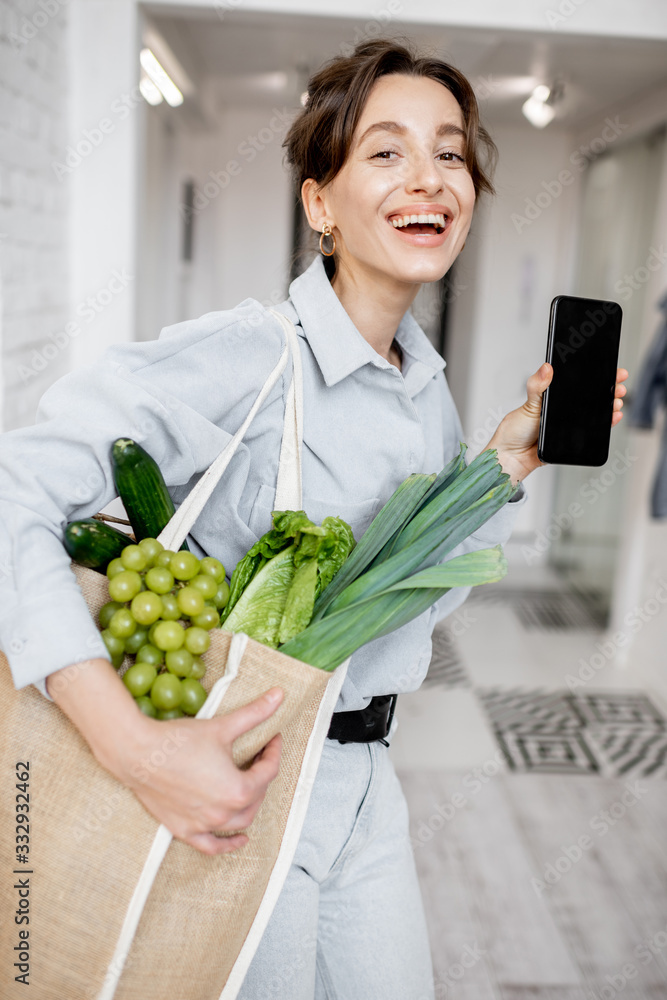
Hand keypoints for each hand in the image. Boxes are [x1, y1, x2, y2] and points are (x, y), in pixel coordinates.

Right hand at [116, 691, 283, 855]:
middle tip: (258, 756)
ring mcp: (204, 825)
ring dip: (250, 804)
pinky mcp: (184, 830)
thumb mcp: (222, 726)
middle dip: (262, 775)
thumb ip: (255, 713)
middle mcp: (224, 813)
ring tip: (251, 786)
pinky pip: (212, 846)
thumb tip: (280, 694)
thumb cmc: (179, 740)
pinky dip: (228, 844)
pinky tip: (240, 839)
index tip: (272, 738)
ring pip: (239, 822)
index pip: (268, 772)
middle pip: (256, 797)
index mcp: (238, 789)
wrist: (138, 753)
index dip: (273, 752)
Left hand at [484, 364, 629, 484]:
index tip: (609, 369)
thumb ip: (537, 387)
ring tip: (616, 401)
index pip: (577, 383)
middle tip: (617, 385)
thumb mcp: (527, 405)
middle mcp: (562, 409)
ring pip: (594, 413)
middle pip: (590, 397)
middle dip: (607, 389)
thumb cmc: (514, 431)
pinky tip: (612, 417)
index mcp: (552, 397)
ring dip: (609, 406)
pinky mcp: (572, 439)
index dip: (594, 375)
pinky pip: (592, 431)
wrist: (512, 459)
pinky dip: (605, 424)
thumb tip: (546, 368)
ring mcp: (568, 424)